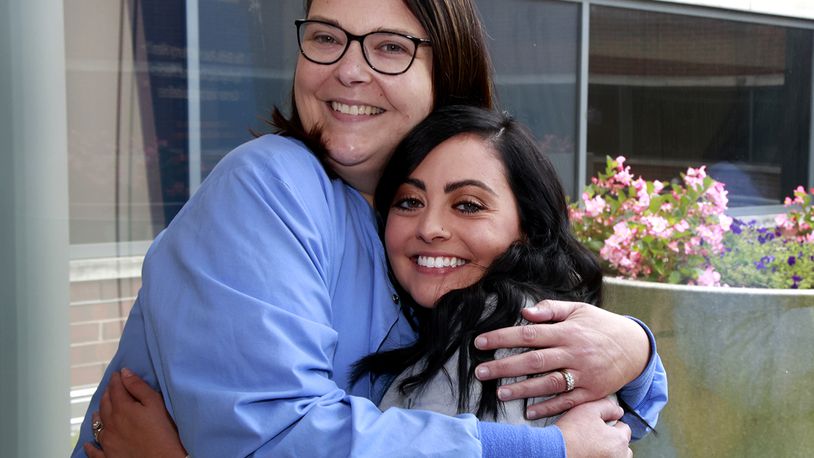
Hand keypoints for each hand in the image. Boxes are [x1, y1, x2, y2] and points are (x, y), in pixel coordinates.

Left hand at [83, 369, 186, 457]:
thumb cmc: (164, 432)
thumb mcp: (155, 403)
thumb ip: (138, 387)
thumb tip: (124, 373)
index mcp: (122, 408)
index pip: (115, 388)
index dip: (116, 379)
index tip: (118, 373)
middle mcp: (111, 424)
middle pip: (105, 404)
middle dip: (108, 393)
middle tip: (111, 388)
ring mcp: (108, 442)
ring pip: (97, 425)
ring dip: (99, 414)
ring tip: (101, 410)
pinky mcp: (109, 457)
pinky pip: (95, 451)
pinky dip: (91, 446)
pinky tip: (89, 444)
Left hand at [474, 300, 648, 417]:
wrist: (636, 347)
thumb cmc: (601, 325)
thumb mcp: (579, 309)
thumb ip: (551, 309)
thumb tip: (525, 312)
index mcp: (567, 331)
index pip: (529, 334)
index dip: (502, 338)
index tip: (480, 342)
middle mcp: (574, 353)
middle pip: (534, 361)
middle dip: (504, 366)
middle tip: (481, 372)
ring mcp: (584, 374)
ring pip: (549, 383)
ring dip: (523, 390)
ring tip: (500, 393)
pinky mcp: (592, 392)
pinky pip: (568, 401)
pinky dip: (549, 407)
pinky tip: (529, 411)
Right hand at [557, 398, 631, 457]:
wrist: (555, 450)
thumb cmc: (571, 432)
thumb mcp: (589, 409)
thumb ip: (607, 406)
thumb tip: (618, 410)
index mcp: (619, 440)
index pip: (624, 428)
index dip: (612, 423)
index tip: (599, 424)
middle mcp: (618, 456)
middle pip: (623, 446)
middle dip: (613, 440)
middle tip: (596, 435)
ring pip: (615, 456)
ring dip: (608, 452)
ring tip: (592, 446)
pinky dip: (599, 456)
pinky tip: (587, 453)